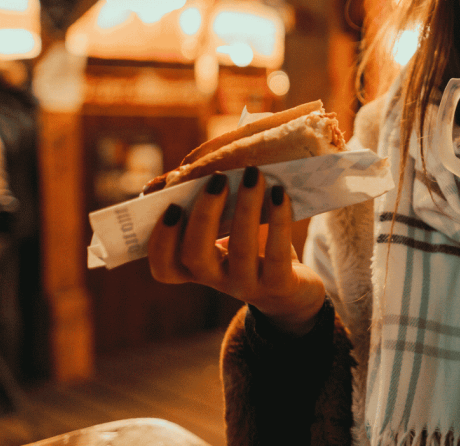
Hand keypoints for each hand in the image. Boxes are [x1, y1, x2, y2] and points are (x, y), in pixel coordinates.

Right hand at [147, 167, 325, 335]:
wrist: (297, 287)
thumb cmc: (257, 248)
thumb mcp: (230, 229)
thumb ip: (209, 206)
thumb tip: (185, 172)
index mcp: (198, 267)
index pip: (165, 267)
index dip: (162, 241)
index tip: (173, 206)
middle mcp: (218, 280)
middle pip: (196, 255)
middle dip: (204, 214)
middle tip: (217, 178)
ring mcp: (248, 285)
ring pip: (241, 251)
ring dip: (246, 208)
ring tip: (254, 175)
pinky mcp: (279, 286)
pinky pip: (276, 255)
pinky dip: (278, 221)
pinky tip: (279, 194)